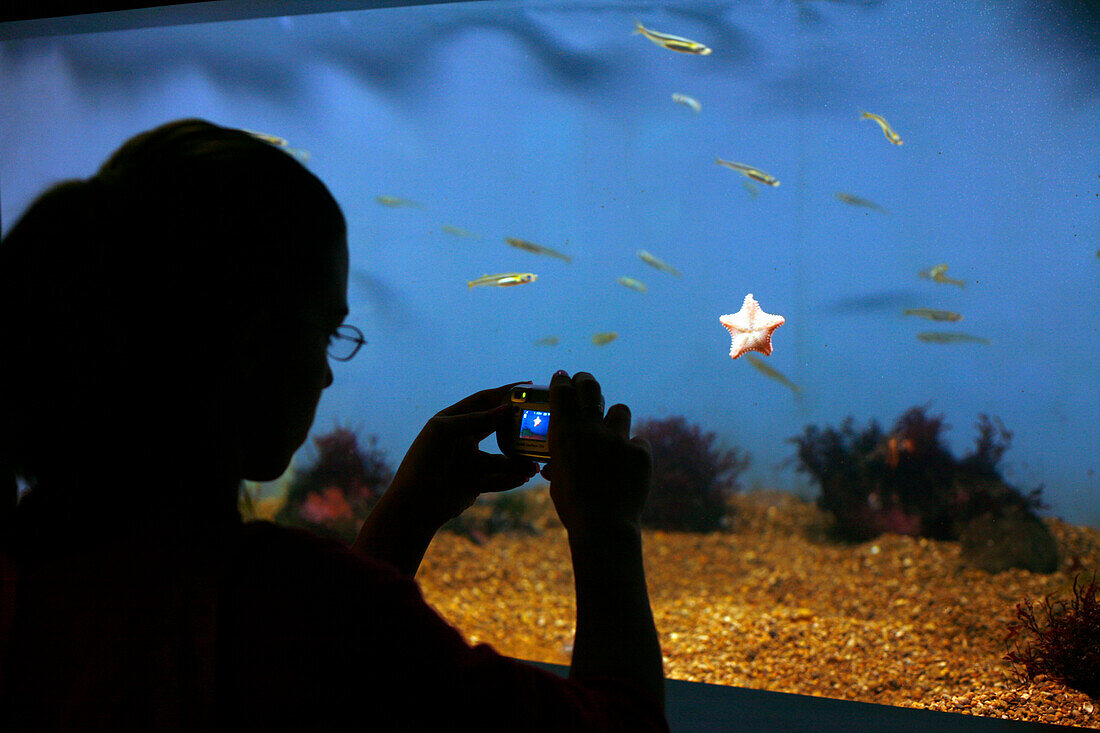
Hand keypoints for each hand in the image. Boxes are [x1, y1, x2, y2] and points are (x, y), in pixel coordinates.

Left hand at [386, 382, 539, 529]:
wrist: (414, 504)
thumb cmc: (424, 461)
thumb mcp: (445, 431)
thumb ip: (475, 419)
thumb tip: (505, 409)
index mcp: (453, 421)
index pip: (484, 400)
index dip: (505, 392)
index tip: (528, 386)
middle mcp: (463, 439)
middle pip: (497, 427)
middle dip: (518, 426)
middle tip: (539, 422)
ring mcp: (469, 462)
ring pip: (501, 459)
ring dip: (517, 462)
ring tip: (533, 467)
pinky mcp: (474, 483)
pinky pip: (497, 479)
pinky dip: (510, 479)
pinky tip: (521, 479)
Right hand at [541, 371, 651, 536]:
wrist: (603, 526)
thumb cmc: (573, 507)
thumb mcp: (557, 480)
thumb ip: (559, 462)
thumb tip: (554, 464)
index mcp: (564, 433)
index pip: (562, 392)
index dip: (562, 382)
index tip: (563, 378)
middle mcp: (591, 428)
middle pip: (591, 387)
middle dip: (586, 381)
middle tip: (585, 382)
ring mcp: (618, 438)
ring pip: (620, 411)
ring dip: (615, 420)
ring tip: (613, 434)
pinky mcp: (641, 451)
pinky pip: (638, 442)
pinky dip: (634, 451)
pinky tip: (629, 467)